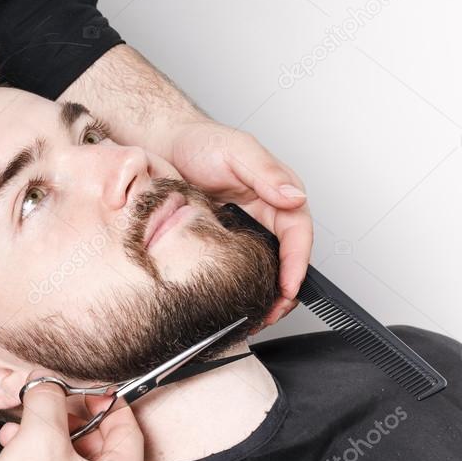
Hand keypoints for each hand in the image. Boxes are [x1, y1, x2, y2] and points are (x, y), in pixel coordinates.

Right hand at [0, 372, 143, 460]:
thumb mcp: (40, 433)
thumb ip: (49, 398)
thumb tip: (47, 384)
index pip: (129, 431)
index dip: (107, 402)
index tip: (89, 389)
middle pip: (101, 451)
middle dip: (70, 423)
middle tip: (51, 406)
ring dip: (49, 443)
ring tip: (19, 430)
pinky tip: (13, 456)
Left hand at [168, 119, 312, 327]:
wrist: (163, 147)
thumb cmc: (201, 142)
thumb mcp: (236, 151)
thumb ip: (266, 173)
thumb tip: (294, 196)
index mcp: (278, 193)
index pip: (298, 233)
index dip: (297, 263)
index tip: (288, 287)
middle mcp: (267, 213)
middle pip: (287, 258)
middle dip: (284, 290)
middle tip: (272, 314)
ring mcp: (245, 228)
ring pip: (265, 268)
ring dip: (265, 294)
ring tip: (255, 317)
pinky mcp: (224, 240)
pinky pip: (239, 268)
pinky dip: (241, 287)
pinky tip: (233, 302)